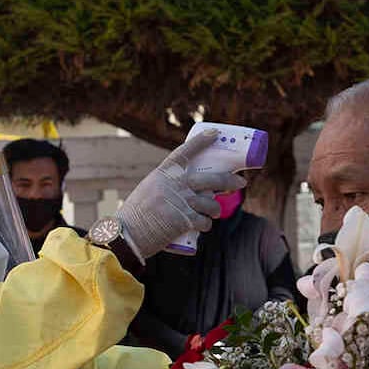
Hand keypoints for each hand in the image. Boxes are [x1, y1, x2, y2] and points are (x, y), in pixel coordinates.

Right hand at [116, 129, 246, 258]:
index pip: (185, 152)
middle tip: (241, 183)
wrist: (127, 235)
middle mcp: (174, 184)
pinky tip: (203, 226)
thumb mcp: (149, 191)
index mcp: (163, 173)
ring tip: (213, 213)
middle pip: (210, 180)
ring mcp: (180, 201)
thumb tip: (192, 189)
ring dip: (215, 210)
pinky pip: (204, 222)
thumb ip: (168, 187)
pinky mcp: (184, 220)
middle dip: (229, 181)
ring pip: (210, 203)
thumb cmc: (136, 215)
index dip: (202, 142)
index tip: (216, 134)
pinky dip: (205, 225)